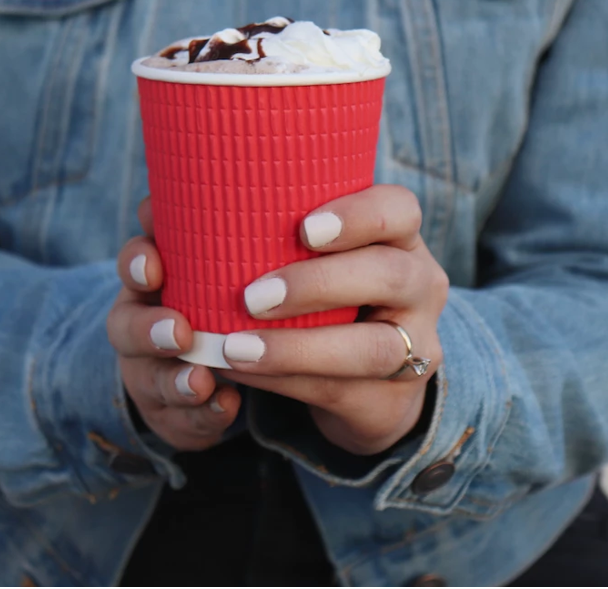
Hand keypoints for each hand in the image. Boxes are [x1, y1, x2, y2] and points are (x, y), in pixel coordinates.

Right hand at [107, 198, 240, 450]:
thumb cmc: (224, 291)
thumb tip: (287, 182)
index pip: (135, 261)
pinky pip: (177, 419)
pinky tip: (224, 407)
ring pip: (147, 378)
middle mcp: (142, 322)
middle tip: (181, 332)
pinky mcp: (169, 411)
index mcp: (156, 280)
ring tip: (201, 382)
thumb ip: (237, 230)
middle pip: (125, 325)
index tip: (155, 264)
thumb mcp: (223, 259)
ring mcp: (150, 369)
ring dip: (174, 380)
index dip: (137, 260)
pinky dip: (200, 416)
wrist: (202, 357)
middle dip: (150, 329)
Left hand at [222, 185, 447, 455]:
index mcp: (400, 239)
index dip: (358, 216)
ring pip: (373, 347)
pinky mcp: (394, 397)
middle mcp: (420, 286)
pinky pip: (342, 390)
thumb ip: (283, 236)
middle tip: (252, 296)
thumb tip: (187, 221)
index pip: (399, 210)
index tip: (305, 228)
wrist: (371, 375)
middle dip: (318, 284)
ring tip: (236, 347)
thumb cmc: (330, 295)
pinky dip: (285, 381)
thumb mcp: (324, 258)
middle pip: (390, 275)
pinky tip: (242, 371)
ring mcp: (416, 345)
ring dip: (297, 348)